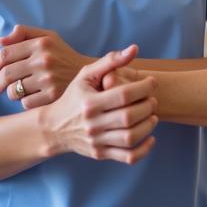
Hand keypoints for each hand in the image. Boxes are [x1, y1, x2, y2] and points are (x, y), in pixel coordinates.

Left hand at [0, 25, 92, 107]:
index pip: (5, 54)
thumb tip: (0, 41)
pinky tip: (31, 98)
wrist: (92, 74)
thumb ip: (24, 33)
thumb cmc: (64, 55)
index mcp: (41, 44)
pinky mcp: (53, 96)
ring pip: (14, 91)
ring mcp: (49, 79)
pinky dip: (24, 102)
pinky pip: (26, 103)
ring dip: (10, 93)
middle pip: (6, 74)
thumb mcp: (49, 37)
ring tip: (14, 93)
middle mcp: (44, 60)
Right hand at [42, 45, 157, 164]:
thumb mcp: (86, 76)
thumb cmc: (74, 98)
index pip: (123, 94)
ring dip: (148, 126)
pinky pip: (128, 157)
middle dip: (147, 106)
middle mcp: (92, 123)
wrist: (53, 128)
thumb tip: (134, 49)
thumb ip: (110, 61)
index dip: (143, 87)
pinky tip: (150, 138)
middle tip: (152, 100)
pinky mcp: (100, 154)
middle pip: (129, 116)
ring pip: (130, 137)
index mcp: (89, 102)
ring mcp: (96, 141)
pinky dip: (144, 150)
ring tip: (152, 116)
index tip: (152, 82)